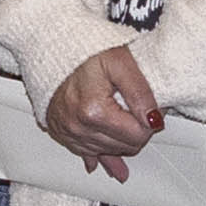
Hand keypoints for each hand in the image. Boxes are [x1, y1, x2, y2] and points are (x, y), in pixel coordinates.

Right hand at [42, 45, 161, 172]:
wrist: (52, 46)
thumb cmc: (83, 50)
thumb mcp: (121, 62)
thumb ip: (141, 92)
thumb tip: (154, 120)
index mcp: (93, 112)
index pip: (138, 135)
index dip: (152, 120)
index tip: (152, 105)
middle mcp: (77, 127)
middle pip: (125, 147)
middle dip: (137, 129)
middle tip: (138, 107)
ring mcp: (68, 132)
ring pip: (109, 151)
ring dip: (120, 138)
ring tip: (122, 116)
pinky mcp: (61, 133)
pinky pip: (87, 154)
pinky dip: (101, 151)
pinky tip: (109, 158)